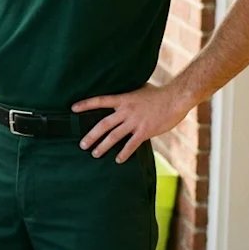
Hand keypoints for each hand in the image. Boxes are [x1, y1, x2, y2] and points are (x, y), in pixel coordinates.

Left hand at [72, 84, 192, 163]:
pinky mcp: (145, 131)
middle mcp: (126, 111)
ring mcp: (135, 122)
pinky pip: (131, 145)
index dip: (86, 104)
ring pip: (114, 136)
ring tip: (94, 154)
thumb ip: (129, 95)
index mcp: (123, 99)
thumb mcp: (140, 89)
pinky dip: (124, 153)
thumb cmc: (159, 93)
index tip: (72, 109)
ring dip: (103, 146)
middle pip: (103, 124)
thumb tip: (123, 95)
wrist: (175, 98)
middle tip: (82, 145)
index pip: (100, 101)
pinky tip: (118, 160)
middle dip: (91, 135)